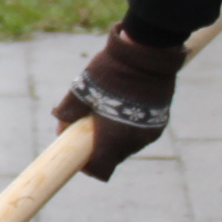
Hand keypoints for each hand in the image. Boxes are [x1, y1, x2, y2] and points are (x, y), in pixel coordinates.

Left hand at [51, 25, 188, 181]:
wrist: (146, 52)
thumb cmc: (110, 71)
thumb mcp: (82, 89)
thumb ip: (68, 112)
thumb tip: (60, 125)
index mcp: (113, 138)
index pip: (100, 169)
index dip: (88, 166)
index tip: (80, 154)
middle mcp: (134, 141)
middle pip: (114, 157)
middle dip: (100, 147)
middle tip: (91, 127)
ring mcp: (150, 132)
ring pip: (128, 145)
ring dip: (116, 136)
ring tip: (108, 112)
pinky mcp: (161, 121)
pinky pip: (141, 133)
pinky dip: (130, 127)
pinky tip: (123, 108)